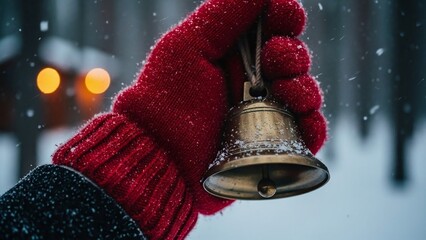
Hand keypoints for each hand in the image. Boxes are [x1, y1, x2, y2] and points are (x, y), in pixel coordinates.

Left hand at [113, 0, 326, 214]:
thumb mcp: (189, 45)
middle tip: (274, 61)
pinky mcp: (271, 142)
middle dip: (291, 54)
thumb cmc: (167, 98)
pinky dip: (312, 124)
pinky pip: (306, 131)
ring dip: (304, 87)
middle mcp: (250, 79)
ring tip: (285, 91)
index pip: (273, 27)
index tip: (285, 19)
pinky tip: (303, 120)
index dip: (286, 18)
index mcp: (233, 52)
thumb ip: (225, 14)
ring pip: (305, 91)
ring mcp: (262, 111)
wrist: (161, 154)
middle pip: (294, 57)